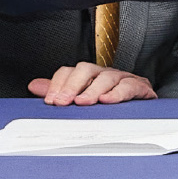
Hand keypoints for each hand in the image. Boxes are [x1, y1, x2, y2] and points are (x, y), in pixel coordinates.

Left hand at [28, 62, 157, 105]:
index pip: (70, 71)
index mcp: (89, 76)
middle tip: (63, 102)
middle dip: (73, 85)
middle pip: (86, 69)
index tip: (51, 101)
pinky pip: (129, 86)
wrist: (143, 109)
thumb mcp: (82, 97)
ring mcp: (122, 78)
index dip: (59, 84)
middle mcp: (104, 74)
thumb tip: (34, 85)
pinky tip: (108, 101)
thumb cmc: (111, 101)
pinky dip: (117, 93)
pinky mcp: (139, 87)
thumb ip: (59, 91)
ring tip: (83, 102)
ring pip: (106, 77)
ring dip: (93, 90)